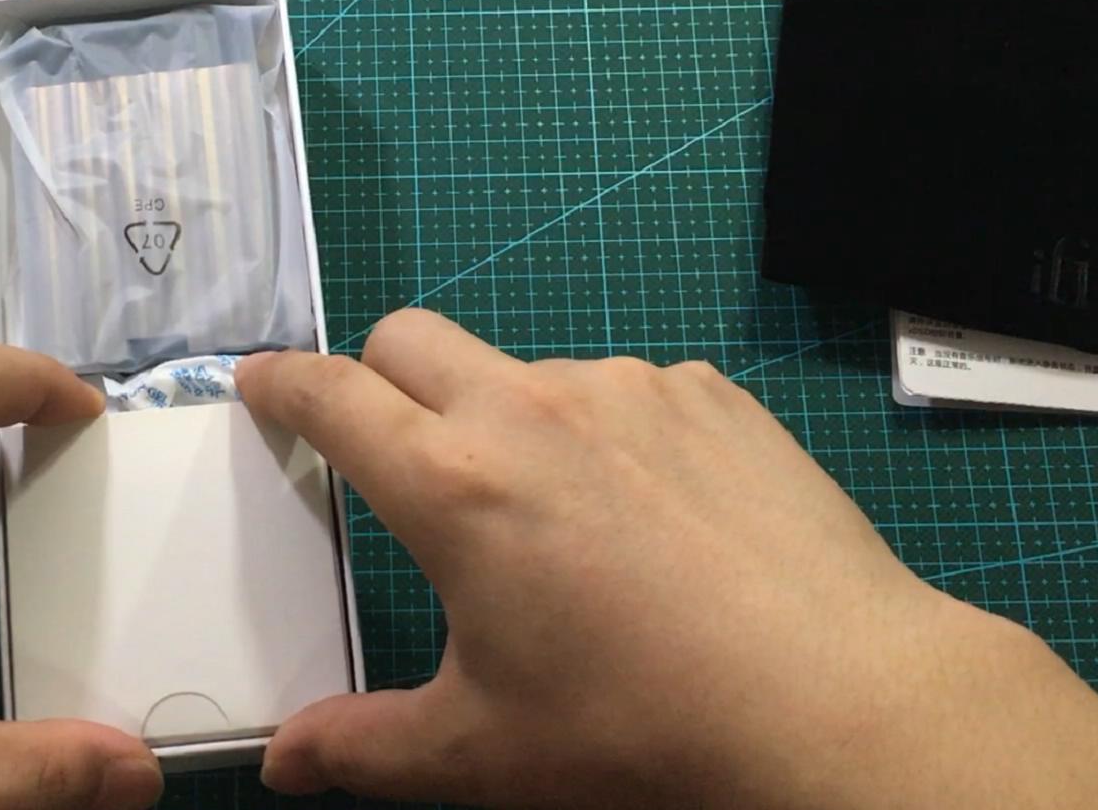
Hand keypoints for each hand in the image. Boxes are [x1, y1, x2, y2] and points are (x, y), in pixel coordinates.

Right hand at [238, 310, 1097, 809]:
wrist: (836, 701)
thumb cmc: (640, 730)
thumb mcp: (482, 752)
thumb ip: (363, 746)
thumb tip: (283, 761)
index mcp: (452, 482)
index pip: (330, 393)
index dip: (279, 383)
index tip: (261, 386)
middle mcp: (529, 406)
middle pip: (409, 336)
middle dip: (377, 377)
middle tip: (393, 452)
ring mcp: (629, 388)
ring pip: (522, 366)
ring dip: (502, 414)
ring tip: (552, 516)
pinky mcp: (711, 394)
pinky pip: (624, 386)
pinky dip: (605, 429)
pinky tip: (649, 513)